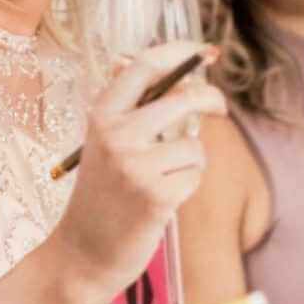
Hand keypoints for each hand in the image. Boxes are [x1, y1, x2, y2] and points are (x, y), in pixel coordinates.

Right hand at [50, 42, 226, 297]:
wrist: (83, 252)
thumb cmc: (100, 193)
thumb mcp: (101, 142)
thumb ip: (125, 106)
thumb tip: (140, 62)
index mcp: (101, 115)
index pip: (144, 66)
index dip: (180, 53)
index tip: (204, 51)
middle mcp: (117, 135)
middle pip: (183, 98)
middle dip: (210, 99)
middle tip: (219, 106)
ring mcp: (136, 166)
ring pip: (194, 144)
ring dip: (191, 160)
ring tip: (164, 178)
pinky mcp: (157, 196)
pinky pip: (195, 175)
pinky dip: (187, 186)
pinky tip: (162, 200)